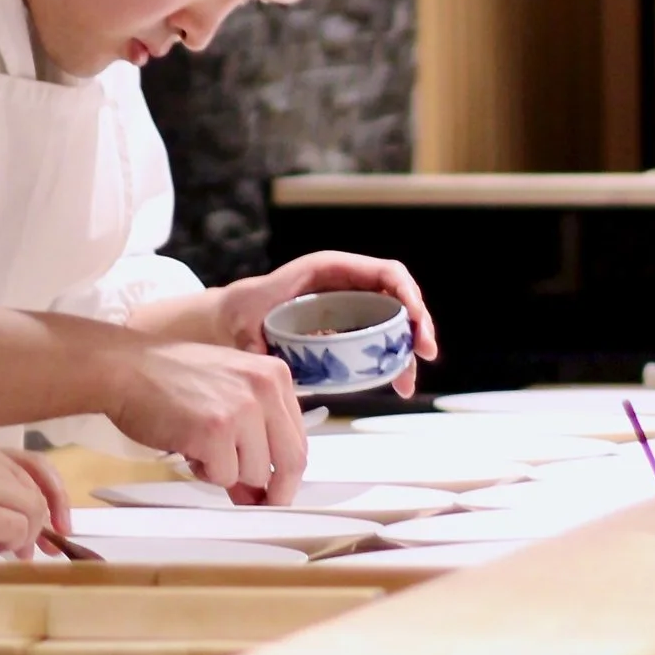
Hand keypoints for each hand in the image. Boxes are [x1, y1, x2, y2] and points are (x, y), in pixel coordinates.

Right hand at [0, 432, 68, 561]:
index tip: (31, 517)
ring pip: (26, 505)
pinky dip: (14, 543)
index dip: (30, 493)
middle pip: (26, 484)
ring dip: (26, 532)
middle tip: (29, 542)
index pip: (14, 464)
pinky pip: (11, 527)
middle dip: (35, 515)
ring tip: (12, 551)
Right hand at [98, 340, 308, 502]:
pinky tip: (187, 447)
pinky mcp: (216, 431)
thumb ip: (251, 435)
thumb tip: (260, 490)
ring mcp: (242, 409)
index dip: (287, 471)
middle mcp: (264, 389)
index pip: (299, 437)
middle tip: (256, 503)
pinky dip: (204, 472)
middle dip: (275, 491)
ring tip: (200, 447)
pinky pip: (224, 476)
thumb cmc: (169, 379)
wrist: (126, 367)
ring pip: (256, 473)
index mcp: (274, 375)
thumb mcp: (223, 394)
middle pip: (291, 460)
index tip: (275, 489)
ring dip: (228, 472)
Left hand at [139, 252, 436, 384]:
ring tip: (405, 385)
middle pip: (397, 297)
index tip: (415, 321)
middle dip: (416, 325)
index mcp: (328, 270)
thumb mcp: (246, 323)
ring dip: (406, 349)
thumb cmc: (240, 312)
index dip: (406, 294)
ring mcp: (349, 306)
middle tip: (425, 355)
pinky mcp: (348, 329)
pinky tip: (395, 383)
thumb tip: (266, 360)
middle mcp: (345, 284)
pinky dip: (392, 359)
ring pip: (393, 322)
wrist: (230, 321)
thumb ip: (255, 341)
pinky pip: (379, 339)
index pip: (383, 272)